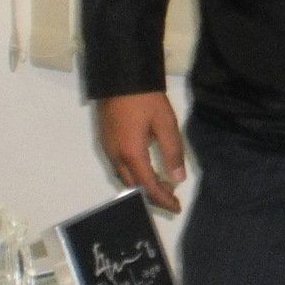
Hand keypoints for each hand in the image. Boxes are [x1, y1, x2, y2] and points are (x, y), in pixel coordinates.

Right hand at [96, 92, 186, 212]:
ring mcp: (108, 149)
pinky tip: (147, 169)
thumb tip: (178, 179)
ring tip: (163, 184)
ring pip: (125, 178)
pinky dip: (134, 175)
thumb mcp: (165, 123)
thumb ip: (172, 151)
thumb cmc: (145, 99)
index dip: (163, 200)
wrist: (120, 77)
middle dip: (152, 195)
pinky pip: (120, 168)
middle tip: (171, 197)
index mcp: (132, 154)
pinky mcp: (106, 142)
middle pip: (133, 187)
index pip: (148, 187)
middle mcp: (116, 156)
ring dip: (142, 185)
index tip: (176, 207)